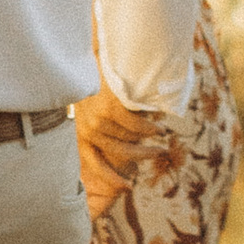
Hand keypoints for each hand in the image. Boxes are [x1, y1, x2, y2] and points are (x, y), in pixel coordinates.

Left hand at [75, 87, 157, 221]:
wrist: (91, 55)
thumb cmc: (94, 82)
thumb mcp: (90, 107)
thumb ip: (103, 126)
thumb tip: (127, 144)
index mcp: (82, 132)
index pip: (94, 163)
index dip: (111, 178)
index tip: (127, 187)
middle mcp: (89, 129)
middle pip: (121, 153)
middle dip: (144, 155)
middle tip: (161, 153)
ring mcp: (99, 120)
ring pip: (131, 139)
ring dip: (150, 138)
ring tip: (161, 133)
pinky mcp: (110, 109)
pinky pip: (136, 127)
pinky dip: (149, 129)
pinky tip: (158, 124)